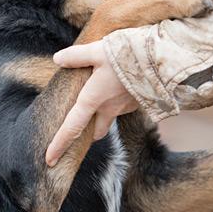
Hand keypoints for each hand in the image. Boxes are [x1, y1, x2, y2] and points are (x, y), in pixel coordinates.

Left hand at [45, 41, 138, 165]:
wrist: (163, 59)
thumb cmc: (128, 55)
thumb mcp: (97, 51)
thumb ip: (76, 56)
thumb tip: (57, 59)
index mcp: (93, 100)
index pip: (72, 128)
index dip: (59, 144)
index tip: (49, 160)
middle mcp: (109, 109)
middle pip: (96, 131)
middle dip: (87, 135)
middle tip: (80, 131)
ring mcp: (126, 107)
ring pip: (110, 117)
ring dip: (103, 114)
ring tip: (101, 95)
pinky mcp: (139, 101)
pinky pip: (124, 106)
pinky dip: (118, 101)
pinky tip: (119, 85)